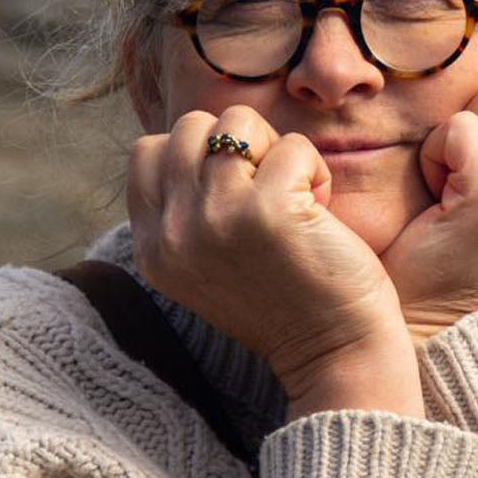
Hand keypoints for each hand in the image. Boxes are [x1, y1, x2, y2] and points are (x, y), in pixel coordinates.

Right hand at [128, 106, 422, 418]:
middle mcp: (173, 232)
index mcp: (152, 247)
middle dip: (238, 144)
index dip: (196, 153)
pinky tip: (319, 211)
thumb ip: (183, 210)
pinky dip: (314, 170)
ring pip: (238, 123)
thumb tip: (194, 138)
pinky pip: (293, 146)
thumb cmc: (280, 300)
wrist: (331, 353)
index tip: (233, 189)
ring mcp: (216, 218)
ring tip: (292, 196)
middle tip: (267, 190)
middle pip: (191, 126)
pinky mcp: (267, 210)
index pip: (147, 152)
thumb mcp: (203, 263)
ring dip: (275, 150)